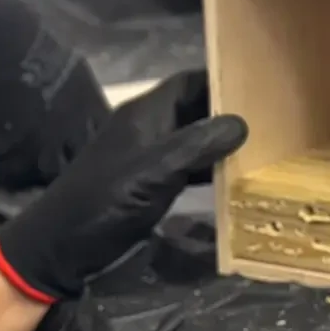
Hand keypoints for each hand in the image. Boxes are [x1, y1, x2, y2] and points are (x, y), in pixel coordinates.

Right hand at [0, 0, 111, 186]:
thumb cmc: (15, 25)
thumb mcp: (57, 52)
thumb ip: (65, 78)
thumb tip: (56, 80)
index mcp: (87, 95)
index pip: (105, 132)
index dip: (92, 137)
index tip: (77, 137)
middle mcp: (72, 123)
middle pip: (83, 158)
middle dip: (70, 159)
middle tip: (49, 153)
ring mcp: (43, 141)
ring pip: (50, 172)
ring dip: (38, 167)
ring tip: (22, 158)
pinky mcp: (11, 151)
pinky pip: (13, 171)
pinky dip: (6, 166)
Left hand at [0, 70, 245, 302]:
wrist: (58, 249)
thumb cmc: (102, 205)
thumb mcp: (152, 173)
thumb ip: (196, 146)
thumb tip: (241, 123)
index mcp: (145, 115)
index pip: (189, 82)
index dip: (222, 81)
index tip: (262, 88)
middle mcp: (146, 129)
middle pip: (193, 108)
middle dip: (226, 112)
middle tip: (272, 121)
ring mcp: (145, 158)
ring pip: (191, 139)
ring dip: (220, 143)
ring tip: (262, 148)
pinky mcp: (146, 184)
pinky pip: (184, 167)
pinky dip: (207, 169)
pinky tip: (231, 181)